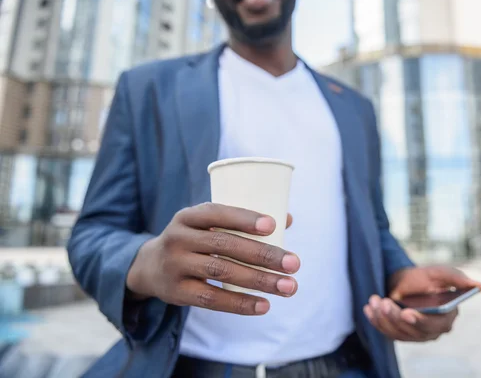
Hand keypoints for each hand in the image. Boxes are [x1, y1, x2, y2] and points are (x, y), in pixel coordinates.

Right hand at [126, 203, 299, 315]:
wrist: (149, 267)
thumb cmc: (193, 240)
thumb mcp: (206, 226)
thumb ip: (241, 222)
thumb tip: (287, 220)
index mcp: (188, 217)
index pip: (216, 213)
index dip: (244, 218)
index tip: (273, 225)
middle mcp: (179, 238)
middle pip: (224, 246)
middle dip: (263, 255)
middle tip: (294, 263)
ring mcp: (176, 266)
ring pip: (221, 272)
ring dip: (258, 280)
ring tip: (288, 286)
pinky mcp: (177, 292)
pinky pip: (211, 299)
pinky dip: (239, 303)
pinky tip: (264, 305)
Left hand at [364, 266, 480, 341]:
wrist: (404, 281)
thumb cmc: (424, 277)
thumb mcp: (439, 273)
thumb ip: (456, 278)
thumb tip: (478, 285)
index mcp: (448, 316)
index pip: (436, 325)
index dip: (421, 321)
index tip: (406, 312)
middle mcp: (433, 330)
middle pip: (414, 332)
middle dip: (396, 317)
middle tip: (384, 302)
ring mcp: (416, 335)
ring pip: (398, 333)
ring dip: (383, 317)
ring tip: (375, 299)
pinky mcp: (401, 335)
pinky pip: (387, 332)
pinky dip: (376, 320)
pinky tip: (369, 308)